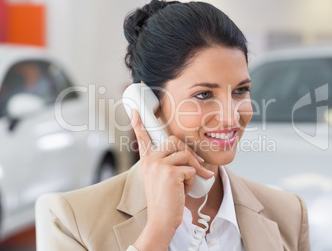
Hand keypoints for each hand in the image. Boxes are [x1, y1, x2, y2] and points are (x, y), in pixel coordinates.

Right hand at [130, 109, 212, 249]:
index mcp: (147, 161)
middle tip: (196, 166)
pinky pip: (191, 168)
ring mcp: (159, 165)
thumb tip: (186, 153)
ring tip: (187, 183)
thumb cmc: (165, 200)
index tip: (135, 110)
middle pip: (174, 141)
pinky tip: (184, 190)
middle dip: (187, 153)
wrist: (162, 220)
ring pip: (185, 155)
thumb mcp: (162, 179)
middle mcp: (150, 161)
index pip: (142, 138)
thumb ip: (168, 163)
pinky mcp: (170, 173)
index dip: (139, 123)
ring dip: (192, 169)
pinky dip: (193, 180)